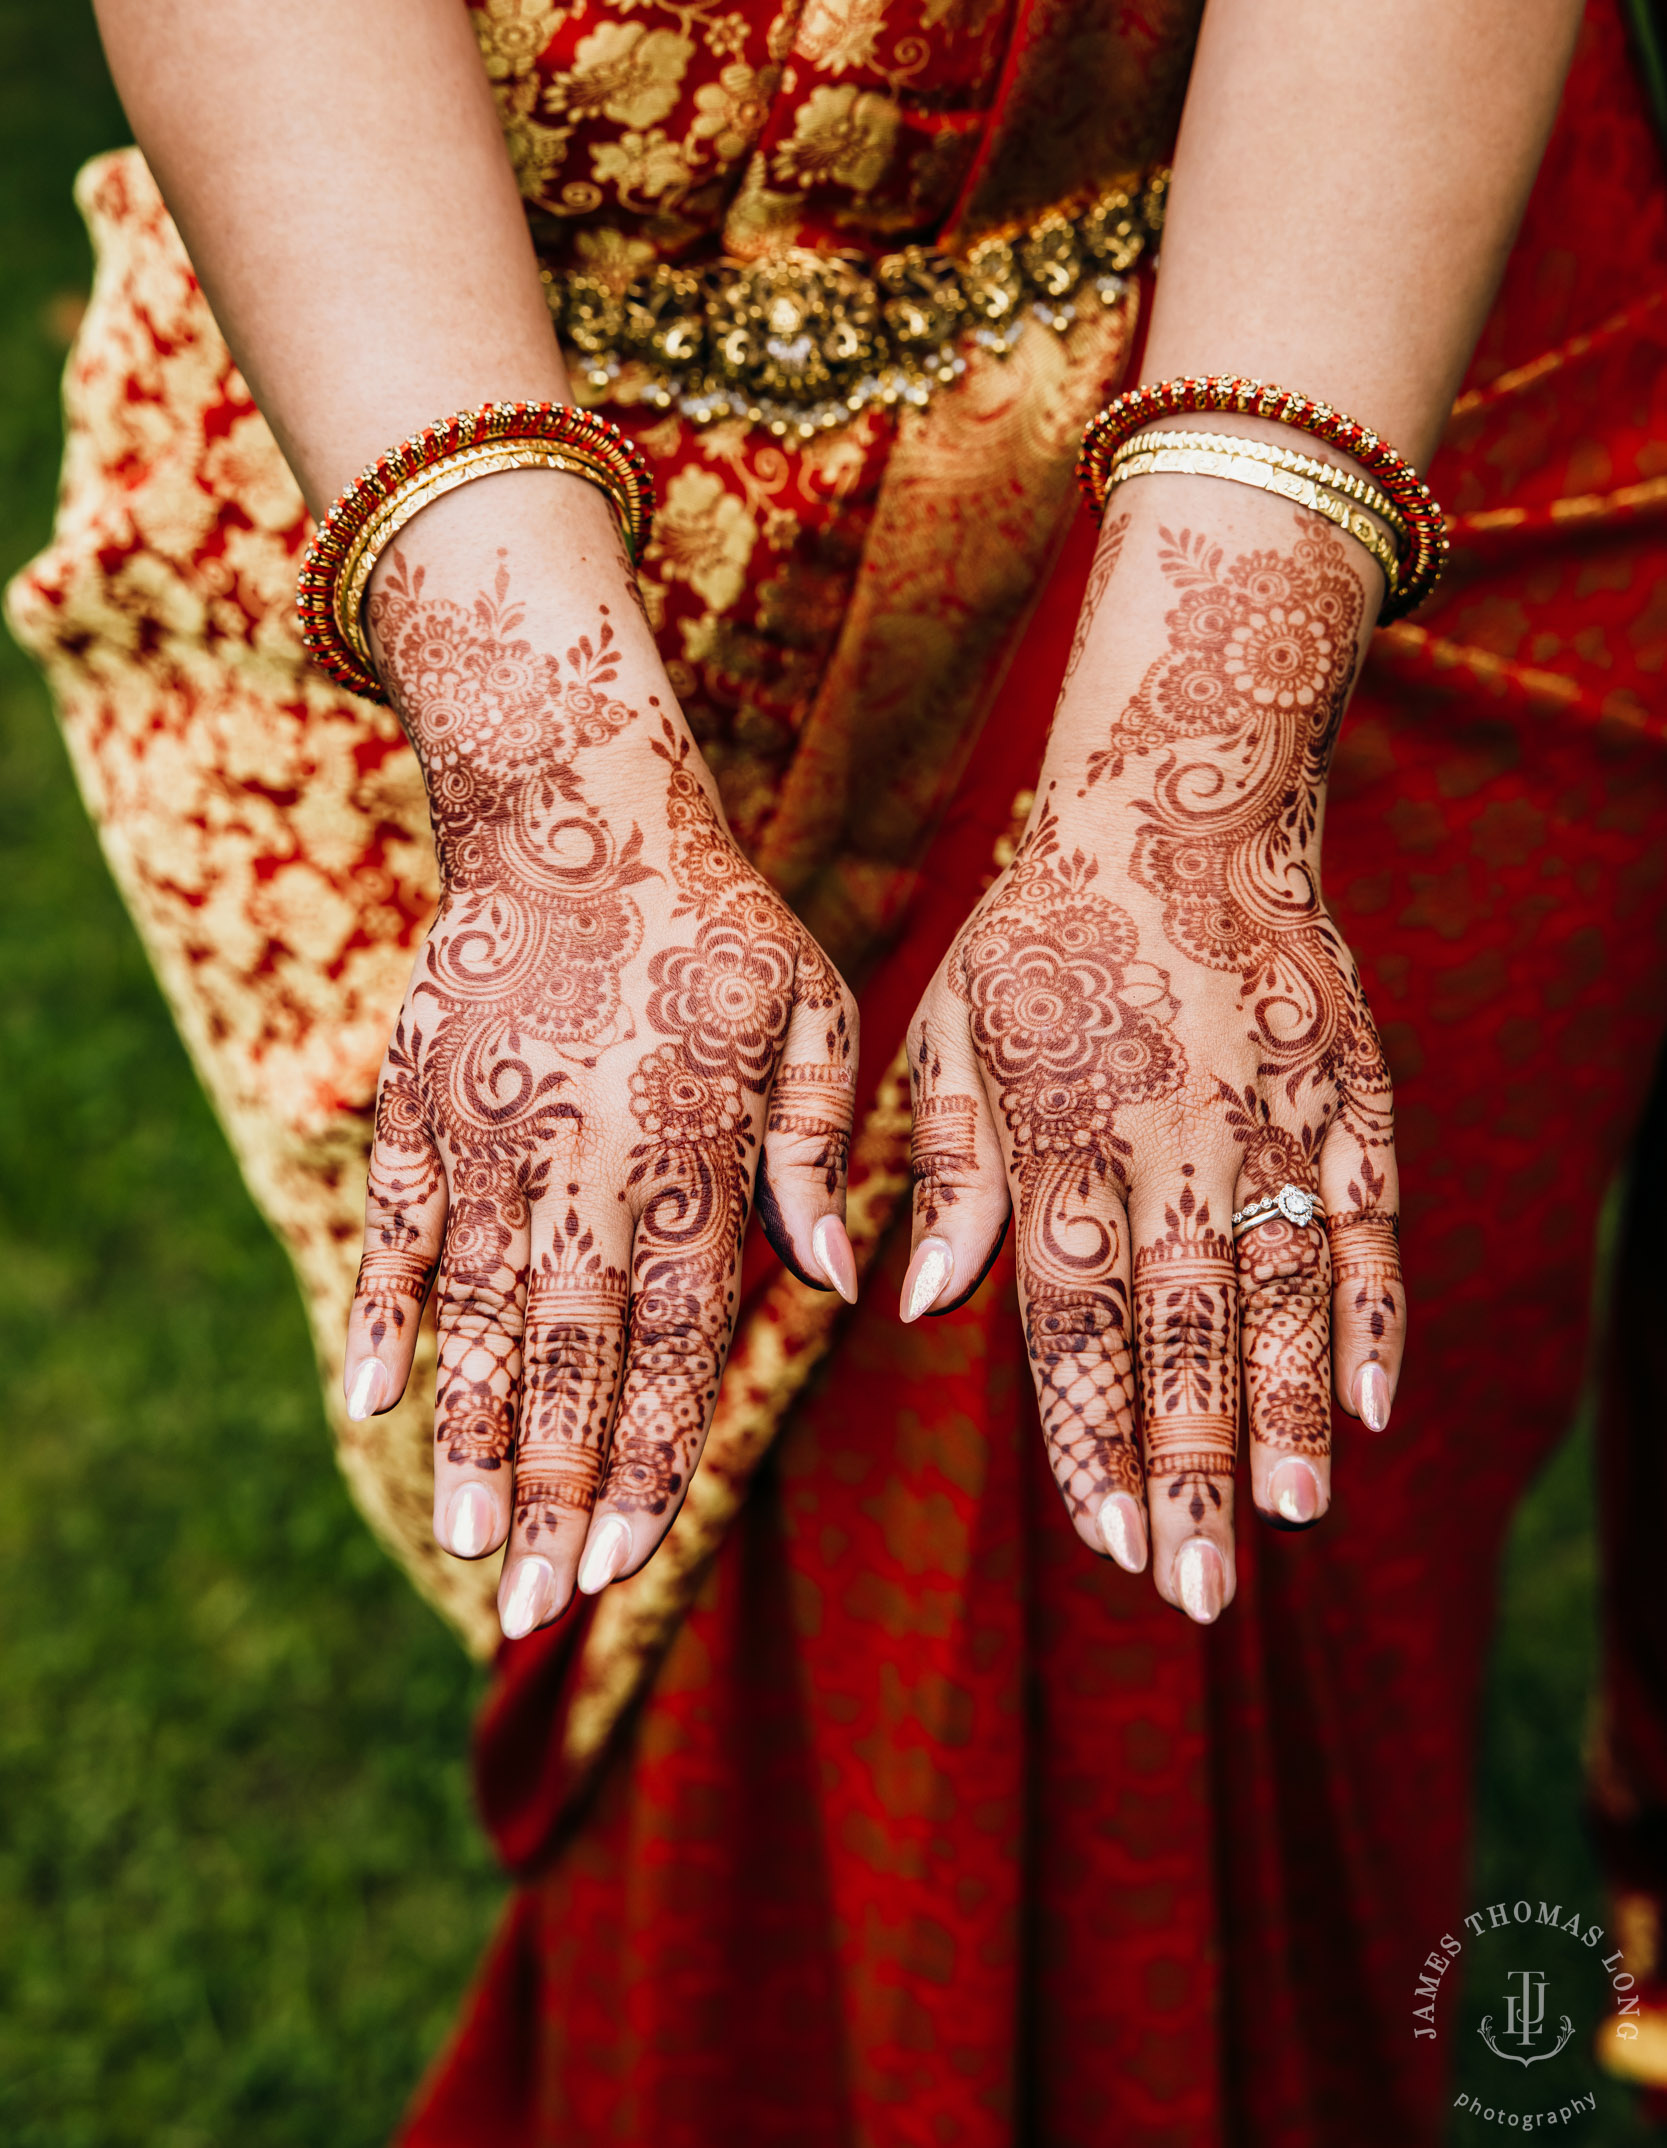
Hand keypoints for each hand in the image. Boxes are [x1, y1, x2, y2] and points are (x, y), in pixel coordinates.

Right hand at [339, 487, 856, 1640]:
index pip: (673, 1343)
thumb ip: (810, 1151)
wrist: (576, 814)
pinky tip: (373, 1402)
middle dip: (556, 1493)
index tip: (627, 1561)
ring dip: (473, 1436)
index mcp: (690, 1157)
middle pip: (571, 1358)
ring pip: (479, 1317)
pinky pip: (397, 1230)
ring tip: (467, 1546)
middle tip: (539, 1610)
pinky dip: (383, 1314)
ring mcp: (490, 1139)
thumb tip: (838, 1284)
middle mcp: (585, 1166)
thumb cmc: (719, 928)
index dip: (647, 1456)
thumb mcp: (812, 1013)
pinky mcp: (421, 1108)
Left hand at [901, 471, 1405, 1621]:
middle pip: (1180, 1331)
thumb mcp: (948, 1033)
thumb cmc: (1041, 939)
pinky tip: (1374, 1404)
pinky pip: (1367, 1217)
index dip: (1092, 1436)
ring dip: (1283, 1412)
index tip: (1107, 1544)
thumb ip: (945, 1167)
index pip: (1073, 1320)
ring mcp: (1267, 1119)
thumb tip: (925, 1301)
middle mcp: (1165, 1143)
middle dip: (1187, 1472)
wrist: (1183, 802)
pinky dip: (1374, 1310)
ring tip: (1288, 1520)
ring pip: (1281, 1290)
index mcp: (1058, 1137)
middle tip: (1202, 1596)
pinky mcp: (1346, 1092)